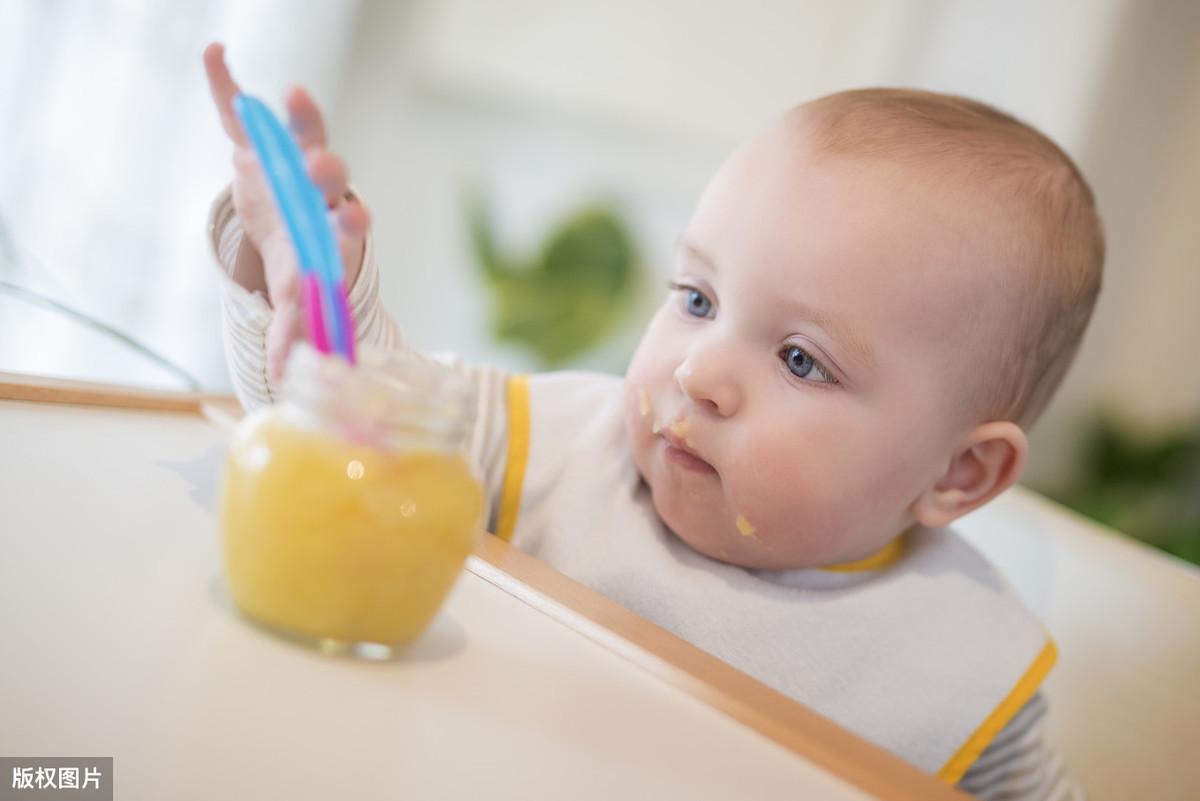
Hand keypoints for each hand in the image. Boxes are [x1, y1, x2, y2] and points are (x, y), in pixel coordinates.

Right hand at [202, 42, 369, 381]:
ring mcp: (290, 158)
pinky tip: (215, 55)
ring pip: (303, 133)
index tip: (355, 218)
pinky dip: (225, 83)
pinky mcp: (256, 139)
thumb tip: (282, 376)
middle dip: (328, 171)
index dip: (351, 221)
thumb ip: (292, 330)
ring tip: (293, 94)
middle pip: (331, 176)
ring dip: (301, 116)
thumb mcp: (295, 296)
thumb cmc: (300, 259)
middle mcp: (320, 189)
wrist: (286, 220)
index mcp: (332, 228)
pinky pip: (238, 108)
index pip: (348, 224)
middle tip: (324, 165)